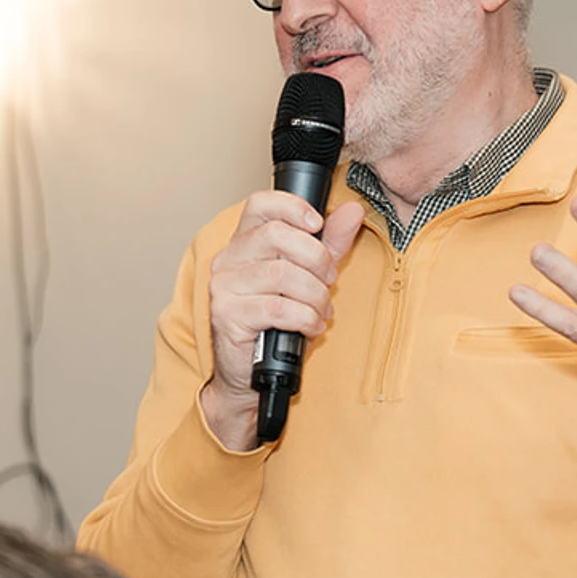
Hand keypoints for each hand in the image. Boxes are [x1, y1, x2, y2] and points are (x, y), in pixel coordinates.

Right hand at [201, 191, 365, 450]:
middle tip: (329, 281)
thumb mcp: (310, 277)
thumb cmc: (278, 323)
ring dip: (315, 294)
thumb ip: (330, 244)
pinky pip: (278, 307)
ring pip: (281, 273)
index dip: (292, 206)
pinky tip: (311, 326)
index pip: (260, 204)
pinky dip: (305, 317)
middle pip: (277, 235)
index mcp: (245, 242)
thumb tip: (352, 210)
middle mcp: (228, 259)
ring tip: (321, 311)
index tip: (318, 224)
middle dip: (316, 258)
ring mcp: (224, 286)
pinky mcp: (227, 314)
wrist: (251, 373)